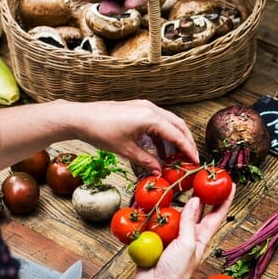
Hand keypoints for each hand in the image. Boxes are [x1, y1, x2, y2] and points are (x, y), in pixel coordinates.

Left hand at [72, 99, 197, 172]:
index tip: (196, 161)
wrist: (81, 118)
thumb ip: (146, 161)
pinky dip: (162, 134)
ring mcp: (144, 106)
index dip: (188, 149)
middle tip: (190, 158)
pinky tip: (159, 150)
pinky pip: (157, 121)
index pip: (177, 135)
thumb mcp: (126, 150)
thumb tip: (159, 172)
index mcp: (151, 118)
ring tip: (174, 157)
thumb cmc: (102, 132)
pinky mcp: (137, 108)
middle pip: (178, 125)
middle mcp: (151, 109)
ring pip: (168, 122)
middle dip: (186, 142)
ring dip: (174, 138)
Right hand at [135, 191, 233, 278]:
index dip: (225, 200)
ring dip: (179, 200)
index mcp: (201, 238)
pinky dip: (160, 212)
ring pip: (178, 213)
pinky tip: (156, 202)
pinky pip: (161, 221)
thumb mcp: (187, 245)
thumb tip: (195, 200)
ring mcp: (174, 237)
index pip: (217, 215)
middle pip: (198, 211)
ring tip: (180, 184)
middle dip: (203, 195)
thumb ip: (190, 223)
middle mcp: (190, 236)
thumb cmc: (175, 272)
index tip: (230, 185)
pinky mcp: (159, 239)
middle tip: (204, 178)